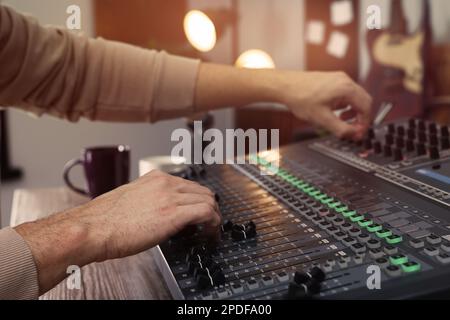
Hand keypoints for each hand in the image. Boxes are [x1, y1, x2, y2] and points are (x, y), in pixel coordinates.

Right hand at [15, 170, 220, 293]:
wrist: (92, 229)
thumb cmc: (104, 220)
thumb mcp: (130, 200)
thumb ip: (148, 199)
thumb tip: (157, 211)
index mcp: (154, 178)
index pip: (188, 185)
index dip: (197, 200)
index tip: (199, 212)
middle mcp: (165, 183)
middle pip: (202, 190)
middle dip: (210, 206)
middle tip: (210, 222)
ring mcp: (170, 196)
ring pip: (208, 199)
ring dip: (214, 216)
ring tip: (212, 229)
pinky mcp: (174, 213)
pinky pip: (207, 212)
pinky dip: (214, 222)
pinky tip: (211, 232)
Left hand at [278, 71, 372, 139]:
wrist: (285, 86)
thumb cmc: (300, 98)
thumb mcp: (322, 119)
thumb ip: (341, 129)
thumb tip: (353, 134)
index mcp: (346, 88)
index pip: (366, 107)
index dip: (364, 122)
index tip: (358, 133)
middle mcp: (344, 80)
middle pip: (363, 100)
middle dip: (360, 116)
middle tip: (353, 129)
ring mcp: (338, 78)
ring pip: (355, 96)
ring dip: (352, 110)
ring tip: (342, 120)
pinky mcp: (331, 80)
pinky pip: (345, 92)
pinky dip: (345, 103)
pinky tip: (334, 111)